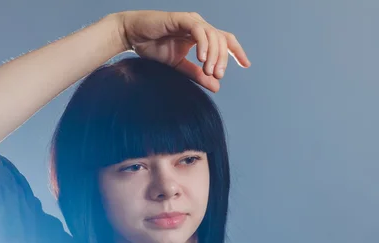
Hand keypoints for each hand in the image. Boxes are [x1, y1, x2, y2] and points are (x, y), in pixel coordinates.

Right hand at [115, 10, 250, 92]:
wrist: (132, 37)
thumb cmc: (153, 48)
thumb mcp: (179, 66)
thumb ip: (197, 74)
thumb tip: (217, 86)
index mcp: (201, 36)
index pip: (225, 40)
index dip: (236, 51)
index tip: (246, 64)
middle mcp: (199, 26)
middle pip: (222, 40)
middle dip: (224, 59)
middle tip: (218, 76)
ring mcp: (191, 21)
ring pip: (213, 35)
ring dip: (214, 55)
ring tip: (209, 71)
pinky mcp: (182, 19)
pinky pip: (199, 31)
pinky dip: (203, 45)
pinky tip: (202, 59)